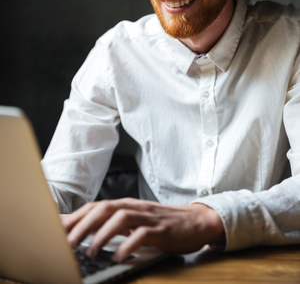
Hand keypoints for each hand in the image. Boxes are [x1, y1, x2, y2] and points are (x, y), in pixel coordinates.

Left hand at [62, 198, 224, 261]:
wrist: (195, 221)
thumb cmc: (161, 223)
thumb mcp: (136, 220)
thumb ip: (116, 223)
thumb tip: (88, 231)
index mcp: (127, 204)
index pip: (97, 206)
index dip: (77, 216)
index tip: (59, 229)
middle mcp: (135, 207)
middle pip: (105, 208)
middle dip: (84, 225)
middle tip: (68, 242)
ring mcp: (148, 217)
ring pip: (121, 218)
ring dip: (103, 234)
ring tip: (91, 252)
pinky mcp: (161, 230)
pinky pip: (142, 235)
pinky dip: (128, 245)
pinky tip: (119, 257)